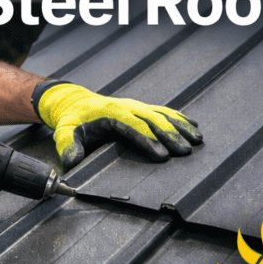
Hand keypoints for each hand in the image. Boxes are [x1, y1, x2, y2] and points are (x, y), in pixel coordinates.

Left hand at [35, 82, 202, 168]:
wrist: (76, 101)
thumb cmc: (73, 120)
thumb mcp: (65, 131)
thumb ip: (68, 145)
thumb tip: (72, 161)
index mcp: (110, 113)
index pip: (132, 126)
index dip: (148, 140)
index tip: (162, 156)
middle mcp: (127, 106)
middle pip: (153, 120)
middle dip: (170, 135)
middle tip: (185, 152)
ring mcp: (137, 106)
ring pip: (163, 114)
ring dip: (181, 127)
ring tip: (197, 140)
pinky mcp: (142, 108)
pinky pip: (164, 111)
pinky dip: (180, 118)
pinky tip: (194, 126)